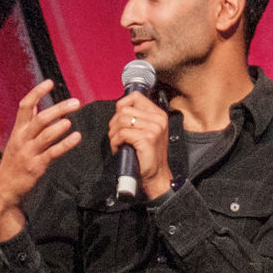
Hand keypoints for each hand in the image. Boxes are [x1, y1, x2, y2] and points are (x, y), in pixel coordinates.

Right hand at [0, 81, 87, 239]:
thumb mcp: (17, 139)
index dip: (37, 92)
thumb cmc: (15, 161)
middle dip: (58, 108)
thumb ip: (28, 123)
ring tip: (70, 120)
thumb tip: (37, 105)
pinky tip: (76, 137)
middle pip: (40, 118)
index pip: (25, 106)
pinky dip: (65, 144)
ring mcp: (28, 152)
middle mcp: (22, 138)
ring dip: (59, 126)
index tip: (50, 83)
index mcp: (18, 130)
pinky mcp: (36, 166)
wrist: (5, 188)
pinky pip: (52, 153)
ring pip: (45, 135)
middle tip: (75, 102)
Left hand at [104, 88, 174, 202]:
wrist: (156, 175)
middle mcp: (158, 119)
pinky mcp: (147, 138)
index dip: (122, 106)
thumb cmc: (148, 155)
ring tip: (117, 143)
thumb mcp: (148, 131)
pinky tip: (119, 148)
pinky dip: (115, 142)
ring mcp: (154, 128)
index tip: (119, 119)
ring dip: (113, 133)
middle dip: (114, 123)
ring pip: (121, 121)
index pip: (135, 97)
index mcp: (159, 114)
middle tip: (116, 136)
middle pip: (124, 110)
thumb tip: (119, 109)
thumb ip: (138, 117)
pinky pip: (122, 133)